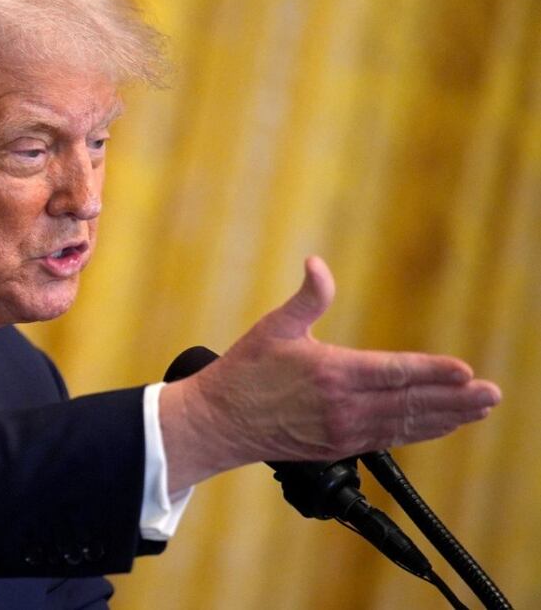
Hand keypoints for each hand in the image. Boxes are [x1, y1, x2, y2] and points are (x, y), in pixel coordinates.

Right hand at [159, 256, 500, 490]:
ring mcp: (343, 430)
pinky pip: (390, 439)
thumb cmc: (243, 372)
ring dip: (447, 418)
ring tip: (478, 410)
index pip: (394, 372)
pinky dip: (420, 431)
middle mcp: (342, 406)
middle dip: (456, 399)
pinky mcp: (339, 446)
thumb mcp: (274, 327)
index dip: (433, 372)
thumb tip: (317, 264)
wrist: (219, 422)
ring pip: (406, 425)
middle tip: (492, 394)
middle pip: (410, 403)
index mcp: (330, 372)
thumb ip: (306, 297)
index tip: (466, 370)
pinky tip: (440, 425)